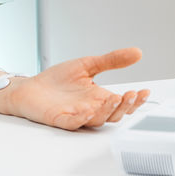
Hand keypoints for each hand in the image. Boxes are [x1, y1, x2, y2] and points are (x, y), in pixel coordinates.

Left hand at [3, 47, 149, 129]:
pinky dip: (82, 119)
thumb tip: (137, 53)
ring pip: (97, 120)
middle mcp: (91, 109)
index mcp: (99, 98)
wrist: (30, 87)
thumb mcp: (88, 65)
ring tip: (115, 98)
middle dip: (125, 106)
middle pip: (114, 115)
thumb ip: (111, 60)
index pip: (122, 103)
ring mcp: (76, 116)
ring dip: (107, 111)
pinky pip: (73, 123)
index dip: (135, 100)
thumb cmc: (57, 80)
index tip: (144, 91)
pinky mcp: (59, 119)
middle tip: (132, 95)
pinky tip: (88, 110)